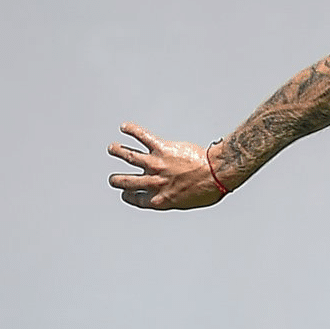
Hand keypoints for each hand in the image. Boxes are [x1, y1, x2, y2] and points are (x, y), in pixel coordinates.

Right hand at [107, 123, 226, 209]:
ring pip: (129, 156)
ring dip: (117, 151)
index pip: (136, 199)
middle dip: (116, 180)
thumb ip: (174, 198)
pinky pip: (142, 136)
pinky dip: (132, 130)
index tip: (125, 193)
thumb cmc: (208, 189)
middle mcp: (154, 182)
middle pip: (126, 181)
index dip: (128, 196)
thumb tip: (172, 194)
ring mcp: (156, 164)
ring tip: (112, 148)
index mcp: (160, 199)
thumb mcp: (188, 201)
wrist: (216, 173)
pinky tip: (125, 127)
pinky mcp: (162, 148)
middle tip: (113, 179)